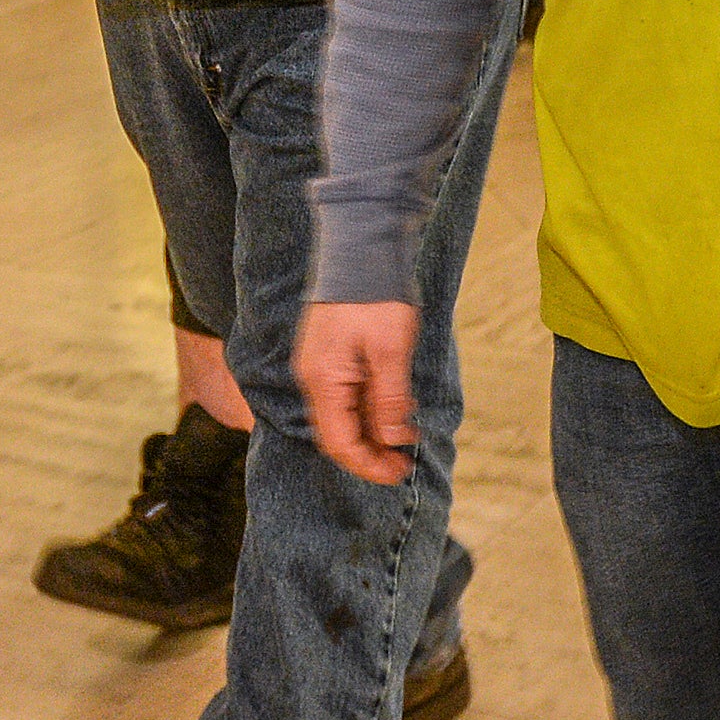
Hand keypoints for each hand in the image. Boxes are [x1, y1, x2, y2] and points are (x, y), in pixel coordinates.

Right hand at [296, 300, 421, 483]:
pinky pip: (347, 394)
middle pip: (338, 432)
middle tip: (404, 463)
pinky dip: (370, 408)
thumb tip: (394, 440)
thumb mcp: (391, 349)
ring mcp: (321, 366)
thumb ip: (390, 398)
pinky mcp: (332, 355)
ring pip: (344, 414)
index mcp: (323, 380)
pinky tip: (395, 408)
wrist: (361, 246)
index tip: (399, 472)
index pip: (339, 442)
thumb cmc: (376, 295)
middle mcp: (314, 377)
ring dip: (373, 431)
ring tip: (405, 437)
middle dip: (371, 452)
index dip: (368, 464)